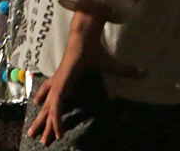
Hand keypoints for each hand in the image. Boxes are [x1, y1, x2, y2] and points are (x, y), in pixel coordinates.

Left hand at [27, 7, 142, 145]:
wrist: (85, 39)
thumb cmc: (94, 50)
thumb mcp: (111, 66)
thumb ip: (125, 71)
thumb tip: (143, 72)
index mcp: (65, 80)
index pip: (55, 99)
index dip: (53, 111)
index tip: (51, 123)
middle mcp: (58, 85)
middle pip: (47, 108)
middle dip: (42, 123)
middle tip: (36, 136)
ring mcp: (58, 86)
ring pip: (49, 111)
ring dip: (46, 126)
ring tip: (42, 141)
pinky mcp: (60, 86)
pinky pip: (56, 107)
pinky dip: (57, 120)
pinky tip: (58, 132)